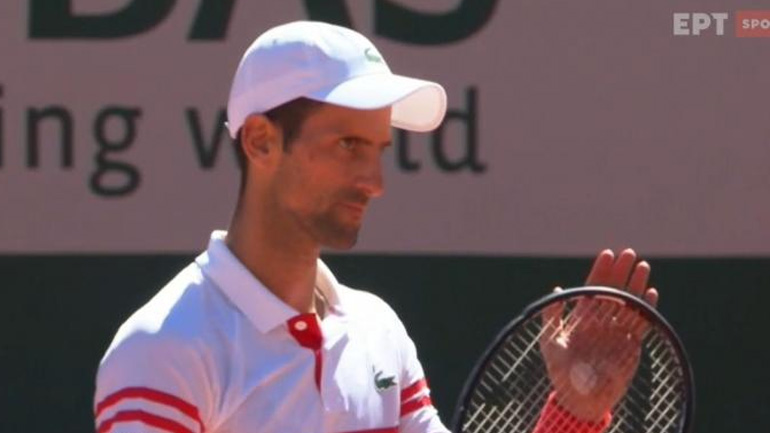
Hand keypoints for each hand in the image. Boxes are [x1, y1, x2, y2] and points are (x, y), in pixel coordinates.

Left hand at [539, 249, 658, 421]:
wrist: (578, 398)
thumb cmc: (560, 371)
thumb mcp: (551, 341)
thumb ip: (552, 316)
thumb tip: (555, 289)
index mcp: (582, 317)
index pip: (593, 288)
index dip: (600, 271)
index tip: (607, 253)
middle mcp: (601, 321)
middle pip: (614, 291)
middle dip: (621, 272)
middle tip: (630, 252)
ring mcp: (617, 332)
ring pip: (629, 303)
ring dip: (637, 285)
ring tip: (644, 266)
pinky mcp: (630, 346)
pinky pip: (641, 324)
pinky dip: (646, 309)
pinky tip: (651, 293)